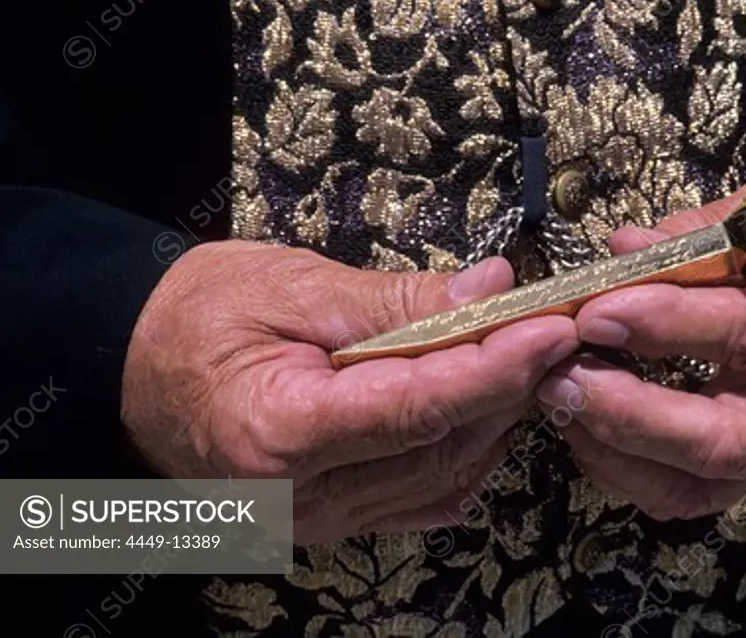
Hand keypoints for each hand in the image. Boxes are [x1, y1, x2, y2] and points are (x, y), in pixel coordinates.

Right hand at [123, 240, 577, 541]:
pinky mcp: (333, 516)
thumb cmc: (197, 315)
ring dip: (494, 415)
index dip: (497, 366)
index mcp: (280, 434)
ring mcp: (320, 518)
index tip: (554, 326)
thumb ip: (396, 300)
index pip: (418, 407)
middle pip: (442, 445)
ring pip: (443, 474)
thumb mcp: (291, 287)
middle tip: (554, 327)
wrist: (130, 365)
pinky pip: (423, 495)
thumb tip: (490, 288)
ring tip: (524, 354)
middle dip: (509, 385)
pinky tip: (484, 406)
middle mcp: (303, 498)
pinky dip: (464, 448)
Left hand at [536, 161, 745, 521]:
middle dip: (631, 415)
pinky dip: (631, 465)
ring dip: (621, 451)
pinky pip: (690, 486)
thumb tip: (624, 254)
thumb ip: (709, 235)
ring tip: (562, 398)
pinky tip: (587, 422)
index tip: (599, 310)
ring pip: (702, 483)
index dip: (672, 326)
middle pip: (727, 442)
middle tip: (561, 377)